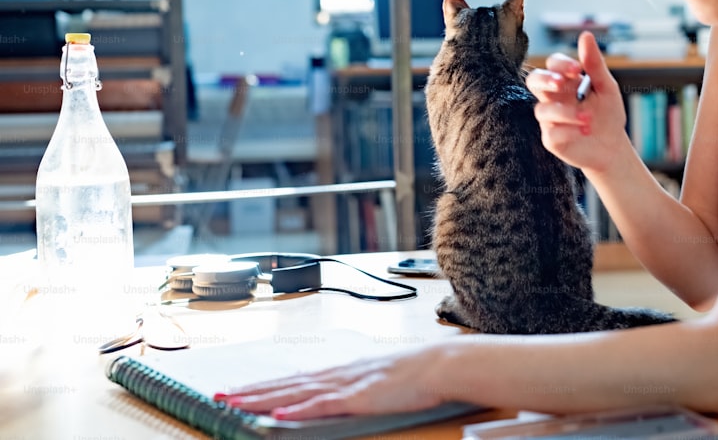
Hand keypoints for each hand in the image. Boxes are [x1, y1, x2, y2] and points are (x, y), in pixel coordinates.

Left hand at [217, 344, 445, 420]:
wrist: (439, 365)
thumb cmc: (413, 375)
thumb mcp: (375, 379)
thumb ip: (351, 388)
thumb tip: (329, 395)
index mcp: (340, 372)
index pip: (292, 379)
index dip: (262, 386)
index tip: (236, 390)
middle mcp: (336, 375)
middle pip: (286, 384)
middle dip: (250, 391)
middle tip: (219, 396)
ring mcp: (346, 384)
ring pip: (295, 392)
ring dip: (263, 398)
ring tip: (235, 402)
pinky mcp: (359, 397)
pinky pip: (323, 405)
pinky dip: (299, 409)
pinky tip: (278, 413)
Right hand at [525, 31, 628, 173]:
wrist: (612, 147)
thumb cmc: (607, 114)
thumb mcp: (606, 88)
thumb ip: (594, 64)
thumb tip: (585, 35)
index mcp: (566, 82)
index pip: (552, 65)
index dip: (560, 64)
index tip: (577, 69)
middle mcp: (553, 98)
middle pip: (533, 81)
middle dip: (544, 80)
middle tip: (560, 83)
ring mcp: (550, 119)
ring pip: (543, 110)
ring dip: (566, 112)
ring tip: (589, 120)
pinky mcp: (551, 140)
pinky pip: (551, 133)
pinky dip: (568, 131)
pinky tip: (584, 132)